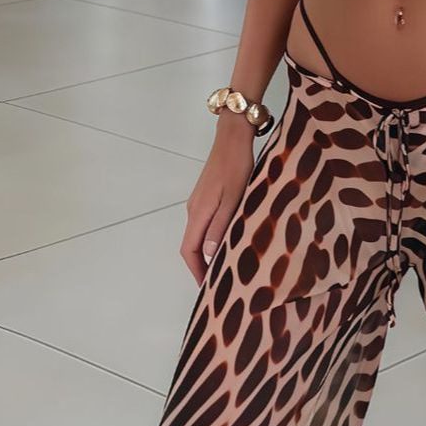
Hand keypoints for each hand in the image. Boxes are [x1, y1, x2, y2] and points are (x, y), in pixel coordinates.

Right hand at [181, 116, 256, 282]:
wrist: (233, 138)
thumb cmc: (236, 167)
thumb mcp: (233, 199)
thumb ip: (220, 226)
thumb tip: (207, 254)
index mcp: (198, 213)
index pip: (189, 250)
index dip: (196, 271)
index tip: (206, 288)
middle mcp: (194, 210)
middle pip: (191, 245)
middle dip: (201, 266)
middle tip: (218, 282)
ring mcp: (199, 202)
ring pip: (198, 235)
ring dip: (206, 253)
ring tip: (224, 266)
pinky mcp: (206, 196)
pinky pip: (204, 224)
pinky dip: (211, 238)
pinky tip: (226, 241)